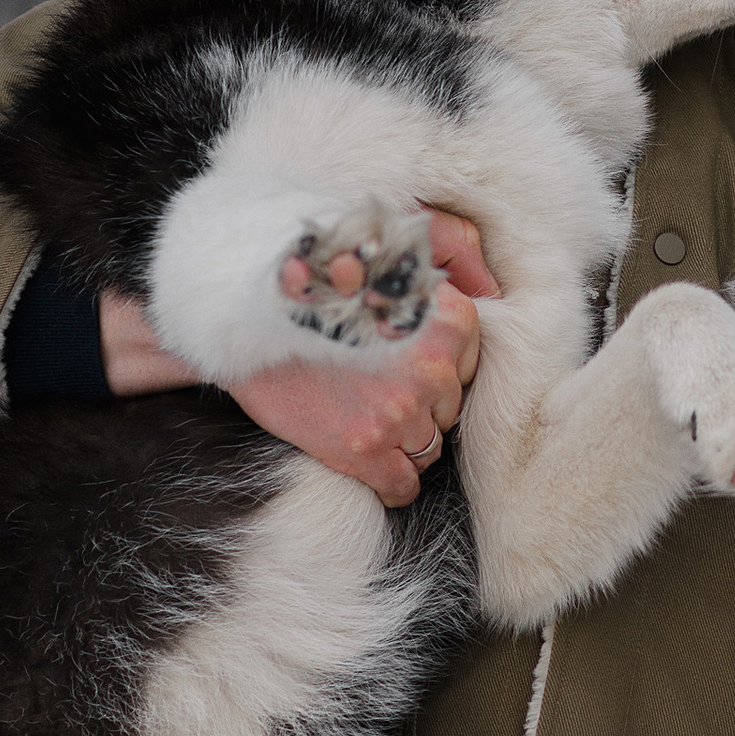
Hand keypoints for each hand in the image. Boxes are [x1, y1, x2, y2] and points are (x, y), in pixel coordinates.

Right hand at [234, 213, 498, 505]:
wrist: (242, 322)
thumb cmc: (315, 285)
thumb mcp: (386, 249)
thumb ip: (451, 250)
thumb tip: (492, 283)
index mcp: (447, 317)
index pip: (467, 365)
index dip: (435, 368)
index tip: (401, 364)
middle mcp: (432, 365)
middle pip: (448, 409)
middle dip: (419, 406)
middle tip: (374, 391)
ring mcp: (400, 410)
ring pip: (429, 449)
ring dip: (403, 442)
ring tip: (365, 420)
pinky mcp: (364, 449)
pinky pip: (403, 486)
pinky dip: (391, 482)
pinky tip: (369, 462)